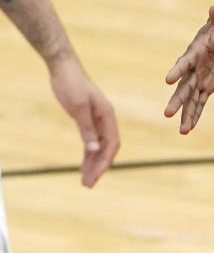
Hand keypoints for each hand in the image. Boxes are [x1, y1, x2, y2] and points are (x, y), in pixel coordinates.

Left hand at [48, 55, 119, 186]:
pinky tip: (83, 164)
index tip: (94, 177)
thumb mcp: (78, 107)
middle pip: (107, 148)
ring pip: (99, 146)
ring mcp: (97, 119)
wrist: (63, 67)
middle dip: (99, 167)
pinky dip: (88, 154)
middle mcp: (105, 118)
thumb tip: (94, 148)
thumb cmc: (71, 84)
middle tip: (87, 185)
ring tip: (85, 180)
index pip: (111, 144)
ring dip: (93, 163)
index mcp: (107, 115)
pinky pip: (91, 141)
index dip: (104, 162)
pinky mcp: (87, 119)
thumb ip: (86, 128)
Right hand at [164, 4, 213, 133]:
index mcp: (195, 53)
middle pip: (184, 86)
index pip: (184, 62)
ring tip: (182, 131)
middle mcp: (193, 69)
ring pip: (190, 99)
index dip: (177, 70)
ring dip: (186, 114)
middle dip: (177, 99)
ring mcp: (198, 79)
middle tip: (167, 113)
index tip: (168, 79)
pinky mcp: (206, 87)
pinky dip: (195, 115)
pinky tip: (188, 129)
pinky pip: (199, 103)